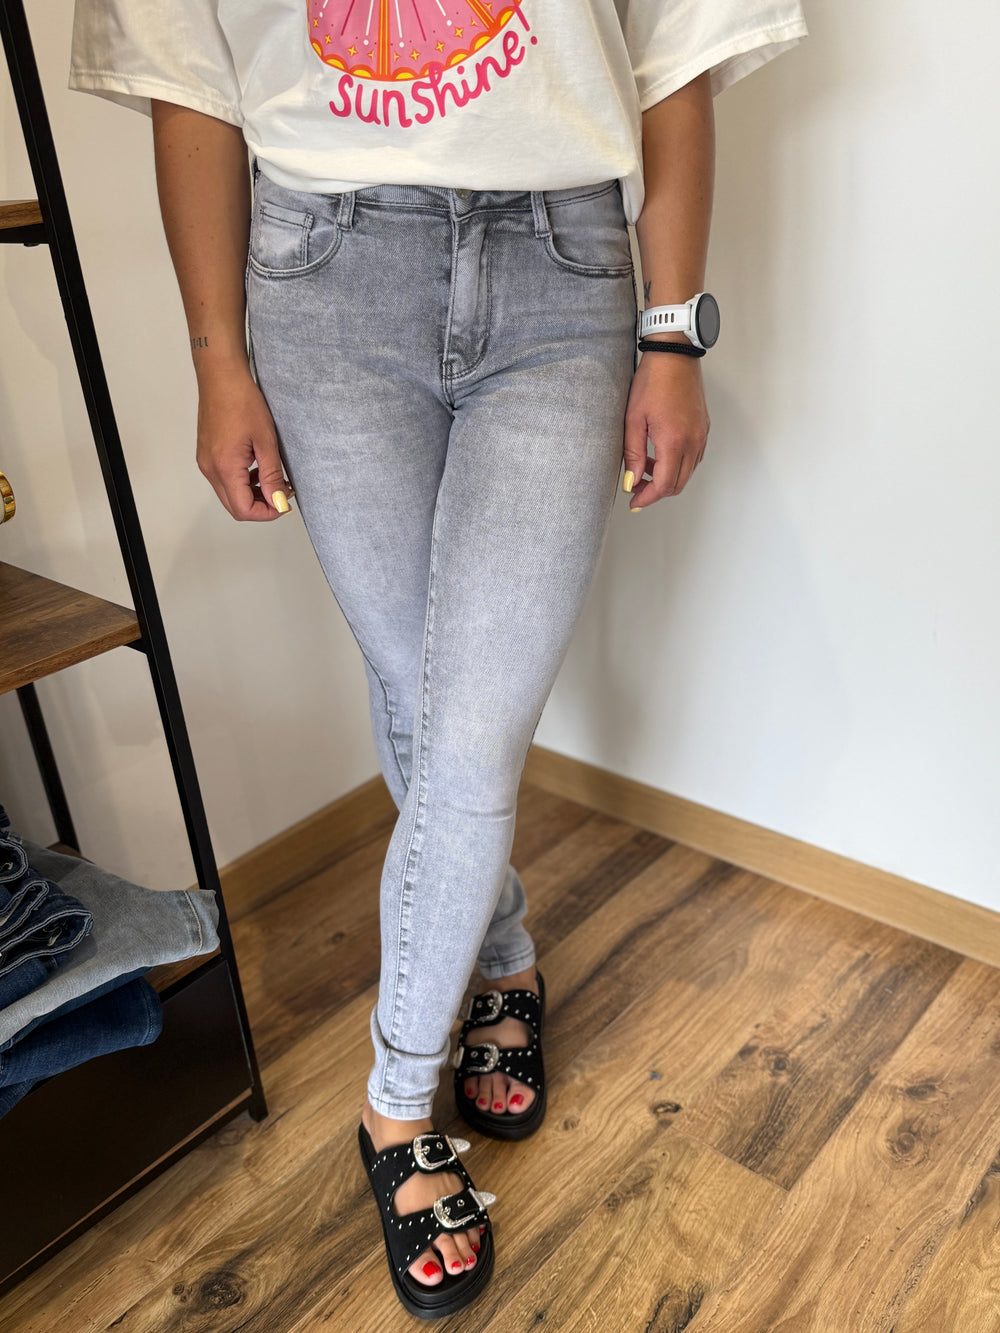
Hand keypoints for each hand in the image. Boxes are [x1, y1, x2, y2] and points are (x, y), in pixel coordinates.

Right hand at [195, 366, 291, 520]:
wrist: (221, 377)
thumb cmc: (242, 401)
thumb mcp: (266, 441)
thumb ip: (272, 476)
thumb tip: (278, 500)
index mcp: (224, 467)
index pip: (243, 509)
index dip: (267, 513)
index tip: (284, 503)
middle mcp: (210, 469)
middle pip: (235, 507)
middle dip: (260, 507)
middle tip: (282, 494)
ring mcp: (205, 462)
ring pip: (229, 494)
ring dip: (251, 495)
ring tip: (273, 480)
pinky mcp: (206, 455)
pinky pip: (224, 480)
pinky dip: (242, 482)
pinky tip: (258, 469)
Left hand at [622, 350, 709, 508]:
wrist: (675, 354)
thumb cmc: (652, 381)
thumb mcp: (633, 419)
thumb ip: (632, 454)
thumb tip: (631, 481)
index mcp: (674, 441)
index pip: (663, 485)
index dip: (647, 498)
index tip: (634, 502)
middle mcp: (693, 441)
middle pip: (678, 484)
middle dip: (656, 491)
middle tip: (636, 488)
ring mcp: (701, 435)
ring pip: (687, 472)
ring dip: (667, 478)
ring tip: (643, 468)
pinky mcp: (704, 428)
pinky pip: (693, 458)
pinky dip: (677, 465)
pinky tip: (659, 455)